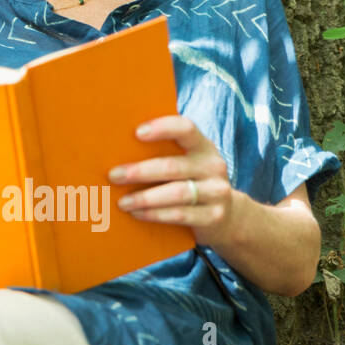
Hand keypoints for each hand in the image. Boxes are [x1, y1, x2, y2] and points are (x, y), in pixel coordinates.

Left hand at [109, 115, 238, 244]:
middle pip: (172, 166)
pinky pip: (179, 215)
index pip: (186, 129)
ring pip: (176, 193)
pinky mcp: (213, 216)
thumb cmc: (193, 181)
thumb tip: (118, 147)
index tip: (137, 132)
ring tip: (122, 202)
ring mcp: (216, 192)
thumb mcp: (188, 162)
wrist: (230, 217)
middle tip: (114, 176)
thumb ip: (164, 151)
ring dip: (144, 198)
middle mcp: (213, 166)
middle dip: (140, 171)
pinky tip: (137, 213)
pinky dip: (155, 214)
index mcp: (203, 146)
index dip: (162, 128)